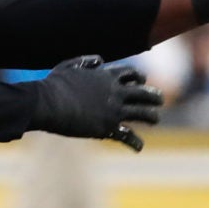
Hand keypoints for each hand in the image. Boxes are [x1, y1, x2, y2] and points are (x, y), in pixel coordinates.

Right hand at [28, 56, 163, 149]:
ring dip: (152, 117)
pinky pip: (127, 136)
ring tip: (155, 119)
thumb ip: (85, 61)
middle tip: (160, 100)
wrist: (48, 103)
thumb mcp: (70, 65)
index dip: (139, 77)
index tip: (142, 80)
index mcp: (106, 77)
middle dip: (154, 96)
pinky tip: (139, 147)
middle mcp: (115, 93)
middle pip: (143, 93)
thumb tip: (100, 60)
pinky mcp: (107, 128)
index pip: (131, 74)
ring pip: (142, 114)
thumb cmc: (55, 84)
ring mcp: (114, 111)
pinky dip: (135, 142)